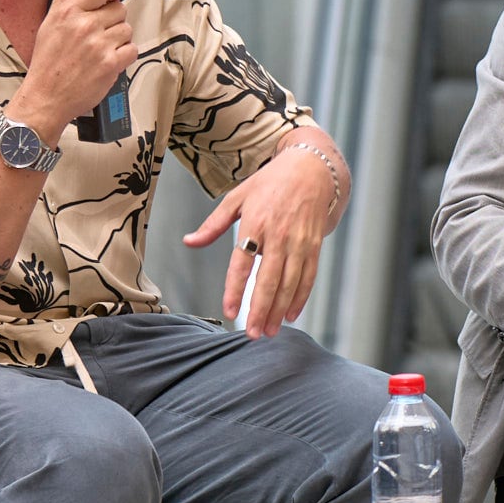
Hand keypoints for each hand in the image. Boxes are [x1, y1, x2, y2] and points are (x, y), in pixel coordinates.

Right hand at [11, 0, 135, 140]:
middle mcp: (85, 25)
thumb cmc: (47, 62)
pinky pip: (131, 49)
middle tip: (98, 32)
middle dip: (112, 19)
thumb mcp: (49, 22)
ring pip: (126, 29)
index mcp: (69, 11)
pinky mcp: (111, 64)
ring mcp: (99, 45)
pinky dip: (124, 55)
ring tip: (101, 48)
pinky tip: (108, 60)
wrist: (46, 97)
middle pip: (119, 8)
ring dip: (118, 38)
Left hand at [184, 142, 336, 338]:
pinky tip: (290, 314)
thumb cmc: (270, 183)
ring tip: (269, 331)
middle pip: (268, 279)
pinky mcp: (314, 245)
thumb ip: (213, 225)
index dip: (235, 289)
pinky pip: (308, 277)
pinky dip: (300, 298)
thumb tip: (189, 242)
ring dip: (279, 310)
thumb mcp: (237, 197)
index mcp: (255, 223)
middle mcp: (278, 234)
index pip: (242, 262)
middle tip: (253, 334)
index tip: (229, 311)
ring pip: (289, 283)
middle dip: (260, 309)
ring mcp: (299, 241)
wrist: (311, 169)